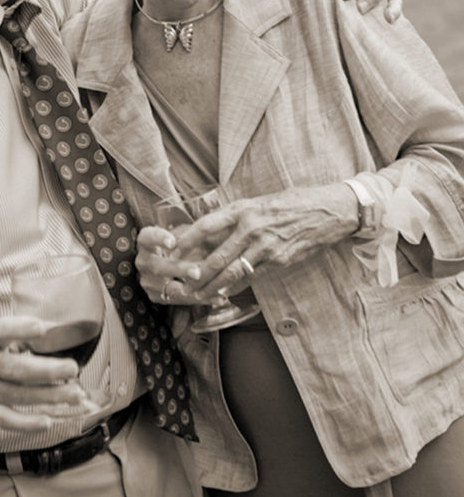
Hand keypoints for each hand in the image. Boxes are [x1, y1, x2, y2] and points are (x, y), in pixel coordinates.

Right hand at [0, 316, 90, 430]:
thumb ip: (20, 331)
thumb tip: (58, 329)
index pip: (0, 331)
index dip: (21, 329)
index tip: (42, 328)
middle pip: (15, 369)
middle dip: (47, 370)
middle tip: (72, 369)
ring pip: (17, 395)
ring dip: (48, 396)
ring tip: (74, 395)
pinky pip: (5, 419)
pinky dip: (26, 423)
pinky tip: (47, 421)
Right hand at [134, 225, 224, 306]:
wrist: (167, 263)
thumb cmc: (178, 243)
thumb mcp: (180, 233)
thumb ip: (189, 234)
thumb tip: (208, 232)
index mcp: (145, 242)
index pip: (148, 237)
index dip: (159, 239)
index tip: (173, 242)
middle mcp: (143, 262)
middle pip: (158, 267)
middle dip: (179, 270)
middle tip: (197, 272)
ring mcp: (148, 281)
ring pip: (170, 288)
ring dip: (193, 289)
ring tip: (214, 288)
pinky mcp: (157, 296)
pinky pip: (179, 301)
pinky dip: (201, 300)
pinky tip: (218, 298)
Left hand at [173, 184, 358, 299]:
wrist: (325, 211)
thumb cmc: (289, 204)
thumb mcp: (257, 202)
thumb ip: (234, 216)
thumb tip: (208, 228)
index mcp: (243, 208)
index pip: (206, 225)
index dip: (186, 240)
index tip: (171, 250)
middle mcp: (251, 227)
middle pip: (216, 255)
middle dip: (197, 273)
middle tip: (181, 283)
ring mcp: (265, 246)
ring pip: (232, 271)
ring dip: (212, 285)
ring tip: (197, 293)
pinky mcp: (279, 261)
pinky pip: (251, 277)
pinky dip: (235, 286)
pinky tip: (223, 293)